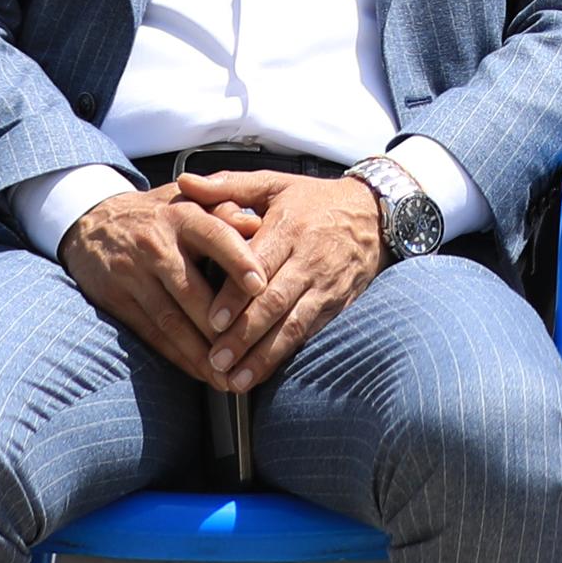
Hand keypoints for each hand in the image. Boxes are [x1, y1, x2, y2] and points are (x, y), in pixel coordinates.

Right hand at [61, 189, 249, 384]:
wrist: (93, 221)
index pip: (214, 235)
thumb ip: (225, 209)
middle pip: (191, 289)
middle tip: (252, 350)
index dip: (238, 261)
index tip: (262, 286)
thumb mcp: (190, 200)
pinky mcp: (116, 300)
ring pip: (170, 320)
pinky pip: (150, 334)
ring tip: (228, 375)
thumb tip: (257, 223)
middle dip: (221, 325)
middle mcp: (155, 246)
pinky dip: (176, 355)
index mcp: (182, 216)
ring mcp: (132, 275)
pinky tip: (199, 371)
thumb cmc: (160, 214)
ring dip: (200, 352)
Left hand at [172, 170, 387, 387]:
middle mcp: (308, 259)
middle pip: (275, 302)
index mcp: (288, 228)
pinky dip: (284, 355)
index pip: (259, 265)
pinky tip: (262, 374)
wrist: (376, 214)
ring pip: (293, 325)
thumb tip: (185, 183)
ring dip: (264, 356)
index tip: (213, 320)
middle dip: (244, 335)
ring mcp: (325, 285)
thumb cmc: (314, 200)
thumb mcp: (274, 184)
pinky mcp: (336, 304)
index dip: (237, 295)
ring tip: (236, 380)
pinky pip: (309, 333)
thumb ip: (228, 186)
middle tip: (216, 360)